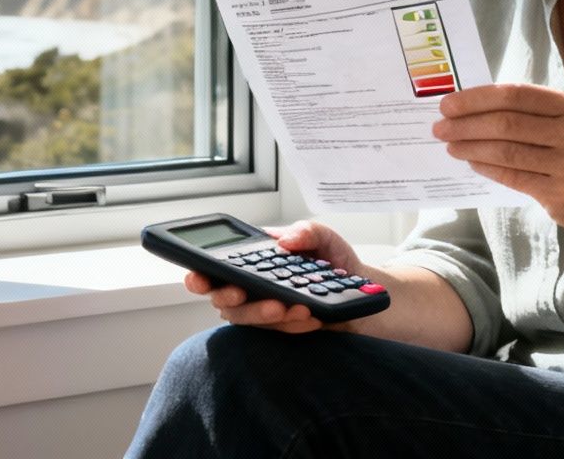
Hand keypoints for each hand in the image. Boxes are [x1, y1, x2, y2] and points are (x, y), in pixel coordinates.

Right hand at [183, 219, 364, 334]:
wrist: (363, 289)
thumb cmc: (334, 258)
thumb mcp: (322, 236)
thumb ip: (305, 231)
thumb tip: (285, 240)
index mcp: (252, 262)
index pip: (217, 269)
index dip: (200, 276)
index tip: (199, 277)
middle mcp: (252, 288)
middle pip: (224, 300)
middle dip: (228, 297)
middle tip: (242, 291)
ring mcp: (267, 312)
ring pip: (248, 320)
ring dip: (263, 313)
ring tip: (289, 306)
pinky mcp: (286, 329)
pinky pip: (280, 331)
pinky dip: (294, 324)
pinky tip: (311, 316)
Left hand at [433, 83, 563, 231]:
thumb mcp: (563, 123)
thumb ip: (526, 113)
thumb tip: (468, 108)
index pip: (515, 95)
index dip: (477, 98)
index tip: (448, 103)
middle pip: (507, 122)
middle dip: (466, 124)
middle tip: (440, 127)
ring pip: (506, 150)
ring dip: (470, 147)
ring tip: (450, 145)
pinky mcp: (561, 192)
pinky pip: (512, 176)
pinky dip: (486, 167)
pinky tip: (471, 162)